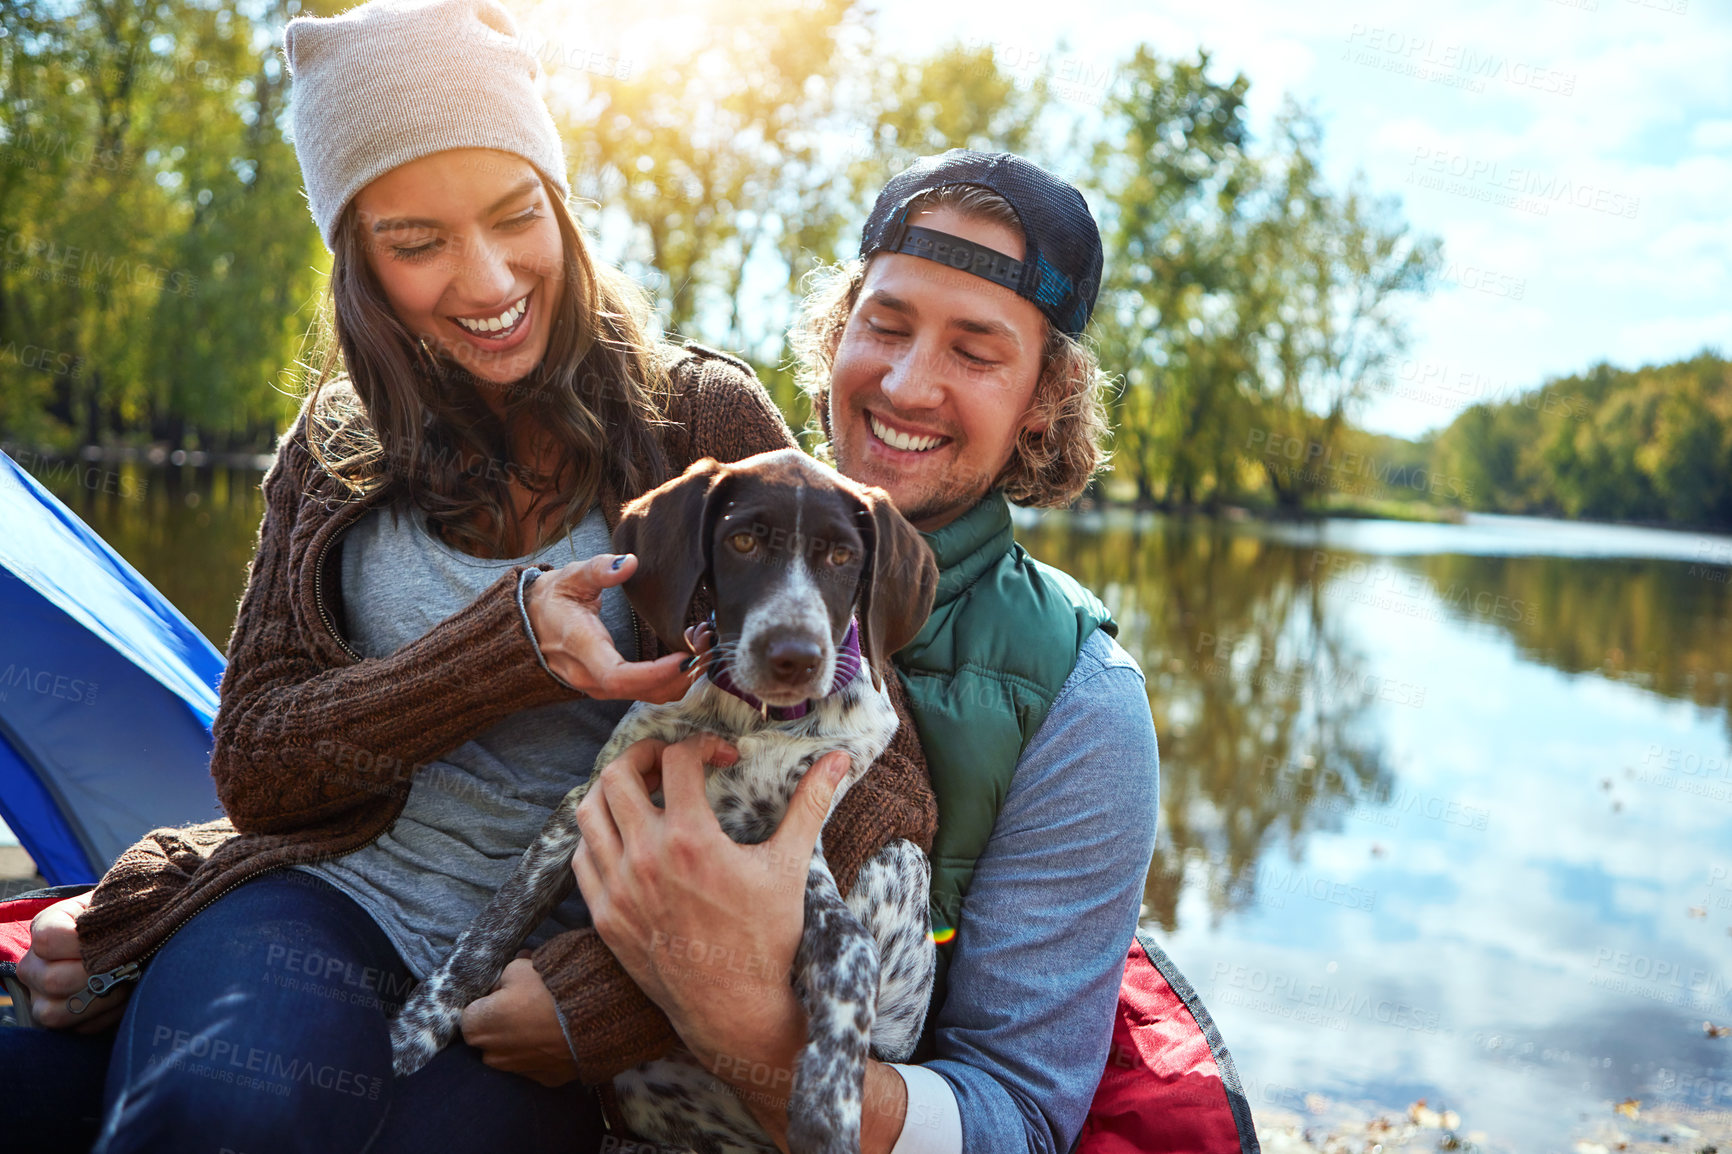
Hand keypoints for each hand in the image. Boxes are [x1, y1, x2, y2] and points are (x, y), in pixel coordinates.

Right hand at [15, 892, 130, 1032]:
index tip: (115, 941)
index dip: (83, 944)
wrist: (134, 936)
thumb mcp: (119, 906)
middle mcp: (33, 965)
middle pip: (52, 980)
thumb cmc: (125, 918)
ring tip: (127, 982)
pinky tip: (125, 997)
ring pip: (55, 1013)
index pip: (48, 940)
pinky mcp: (60, 1019)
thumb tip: (133, 931)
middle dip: (98, 975)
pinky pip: (78, 1030)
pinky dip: (107, 1016)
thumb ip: (116, 914)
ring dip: (101, 1000)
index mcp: (45, 927)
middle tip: (128, 965)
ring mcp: (40, 996)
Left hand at [459, 954, 579, 1086]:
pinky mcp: (544, 1079)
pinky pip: (537, 1063)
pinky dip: (543, 1052)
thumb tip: (505, 980)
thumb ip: (505, 977)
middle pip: (489, 1035)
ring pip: (511, 1052)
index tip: (505, 991)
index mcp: (478, 1026)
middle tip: (526, 1004)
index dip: (488, 1000)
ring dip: (521, 1039)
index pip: (471, 1013)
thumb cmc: (548, 989)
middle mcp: (491, 1055)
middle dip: (501, 1022)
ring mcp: (518, 1071)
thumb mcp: (519, 967)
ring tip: (546, 1020)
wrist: (594, 1017)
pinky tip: (559, 1036)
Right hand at [526, 553, 695, 702]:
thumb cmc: (552, 599)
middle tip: (707, 642)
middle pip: (643, 691)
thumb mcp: (571, 576)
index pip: (619, 677)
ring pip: (649, 696)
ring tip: (701, 644)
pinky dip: (672, 678)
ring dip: (682, 676)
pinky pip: (647, 692)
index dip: (656, 673)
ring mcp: (599, 687)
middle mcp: (590, 677)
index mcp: (581, 648)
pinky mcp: (610, 688)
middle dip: (682, 672)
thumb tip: (629, 563)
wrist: (528, 624)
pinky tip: (686, 653)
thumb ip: (599, 569)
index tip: (687, 655)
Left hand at [571, 735, 849, 1089]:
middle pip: (617, 774)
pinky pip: (582, 858)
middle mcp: (645, 858)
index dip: (703, 745)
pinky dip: (598, 837)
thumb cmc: (767, 939)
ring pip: (588, 813)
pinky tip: (627, 838)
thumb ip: (810, 804)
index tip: (724, 757)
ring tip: (643, 792)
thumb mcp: (790, 866)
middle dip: (644, 754)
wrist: (736, 1011)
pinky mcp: (605, 917)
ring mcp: (618, 889)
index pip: (677, 759)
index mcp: (690, 839)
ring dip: (613, 791)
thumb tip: (839, 760)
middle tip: (669, 761)